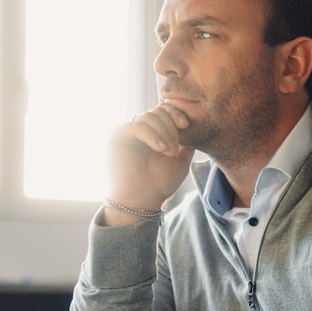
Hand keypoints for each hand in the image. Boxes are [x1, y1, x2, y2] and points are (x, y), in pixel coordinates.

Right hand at [105, 104, 194, 221]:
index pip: (165, 111)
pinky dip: (152, 135)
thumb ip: (187, 142)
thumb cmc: (160, 183)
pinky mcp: (118, 136)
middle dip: (171, 128)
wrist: (143, 200)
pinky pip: (137, 126)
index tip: (186, 125)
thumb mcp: (181, 160)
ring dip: (163, 132)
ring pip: (149, 116)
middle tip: (174, 149)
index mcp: (155, 133)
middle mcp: (141, 130)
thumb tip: (194, 126)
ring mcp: (129, 132)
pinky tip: (160, 148)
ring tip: (167, 151)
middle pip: (158, 111)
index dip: (176, 114)